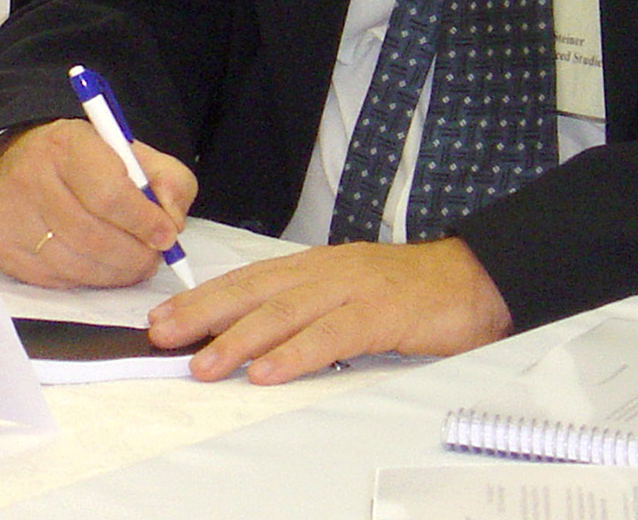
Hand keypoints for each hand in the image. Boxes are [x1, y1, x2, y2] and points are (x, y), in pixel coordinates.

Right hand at [0, 117, 197, 288]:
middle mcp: (30, 176)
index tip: (165, 234)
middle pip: (94, 237)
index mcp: (66, 144)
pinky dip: (88, 280)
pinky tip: (97, 264)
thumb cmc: (81, 162)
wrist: (16, 162)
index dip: (144, 222)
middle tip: (152, 256)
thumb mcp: (131, 153)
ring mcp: (11, 214)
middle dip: (136, 255)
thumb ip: (168, 180)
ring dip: (116, 273)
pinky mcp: (1, 246)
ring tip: (130, 262)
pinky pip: (57, 280)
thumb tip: (171, 220)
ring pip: (77, 265)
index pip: (109, 194)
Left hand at [148, 236, 512, 383]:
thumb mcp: (348, 291)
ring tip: (204, 364)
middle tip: (163, 336)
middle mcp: (324, 272)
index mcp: (313, 267)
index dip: (203, 298)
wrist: (474, 278)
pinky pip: (331, 336)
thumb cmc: (409, 291)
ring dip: (238, 340)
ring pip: (284, 313)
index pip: (247, 280)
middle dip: (202, 313)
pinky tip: (267, 372)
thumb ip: (308, 308)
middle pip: (252, 291)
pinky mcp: (380, 315)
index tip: (164, 318)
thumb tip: (257, 336)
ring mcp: (351, 290)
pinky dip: (296, 354)